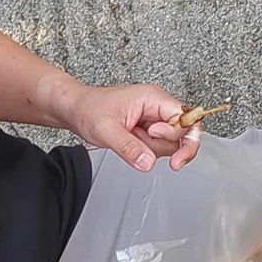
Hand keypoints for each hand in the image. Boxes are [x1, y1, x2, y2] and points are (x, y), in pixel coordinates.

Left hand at [66, 83, 202, 171]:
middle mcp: (158, 107)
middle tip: (144, 149)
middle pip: (182, 134)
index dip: (178, 135)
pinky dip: (146, 152)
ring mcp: (155, 119)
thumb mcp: (106, 130)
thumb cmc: (88, 109)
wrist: (75, 110)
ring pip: (170, 144)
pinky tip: (131, 144)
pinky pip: (159, 147)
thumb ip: (129, 147)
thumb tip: (148, 163)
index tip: (164, 148)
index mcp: (153, 98)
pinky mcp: (149, 131)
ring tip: (129, 140)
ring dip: (151, 150)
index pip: (185, 117)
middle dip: (162, 146)